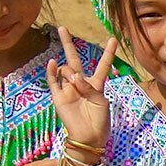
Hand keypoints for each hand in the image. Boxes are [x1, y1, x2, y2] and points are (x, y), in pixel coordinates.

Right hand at [46, 25, 118, 148]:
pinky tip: (53, 63)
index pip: (102, 65)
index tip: (113, 39)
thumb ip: (89, 87)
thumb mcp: (101, 102)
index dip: (108, 53)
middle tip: (62, 28)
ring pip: (66, 70)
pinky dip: (52, 72)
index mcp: (96, 85)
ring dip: (70, 72)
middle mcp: (81, 83)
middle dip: (68, 44)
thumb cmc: (100, 121)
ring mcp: (68, 89)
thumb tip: (73, 77)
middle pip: (74, 59)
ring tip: (75, 83)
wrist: (89, 138)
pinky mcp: (58, 97)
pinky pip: (53, 81)